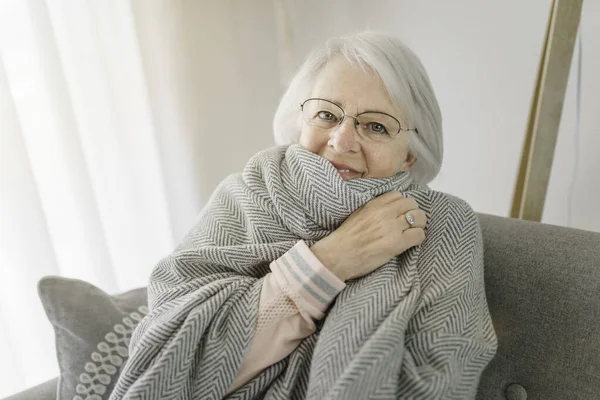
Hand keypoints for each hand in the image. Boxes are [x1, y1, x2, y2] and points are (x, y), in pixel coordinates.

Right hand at [310, 191, 425, 280]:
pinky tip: (411, 243)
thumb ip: (374, 210)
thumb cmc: (345, 239)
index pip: (398, 195)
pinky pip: (419, 234)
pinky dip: (418, 238)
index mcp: (374, 205)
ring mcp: (392, 227)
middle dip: (414, 213)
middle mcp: (385, 213)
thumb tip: (390, 211)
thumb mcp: (358, 215)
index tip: (400, 214)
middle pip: (412, 203)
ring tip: (412, 233)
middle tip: (410, 224)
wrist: (337, 256)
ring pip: (419, 217)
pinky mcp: (396, 243)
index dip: (402, 205)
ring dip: (419, 225)